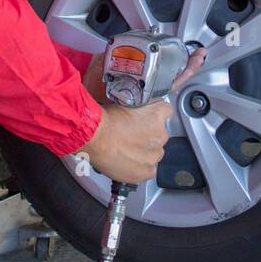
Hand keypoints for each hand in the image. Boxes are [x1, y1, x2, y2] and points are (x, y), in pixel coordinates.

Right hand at [75, 48, 205, 184]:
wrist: (95, 136)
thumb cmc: (105, 117)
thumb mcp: (121, 96)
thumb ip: (132, 96)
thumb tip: (130, 90)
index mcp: (159, 114)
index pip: (165, 111)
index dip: (153, 114)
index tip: (144, 116)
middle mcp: (161, 134)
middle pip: (159, 133)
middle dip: (147, 133)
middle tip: (129, 132)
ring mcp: (154, 155)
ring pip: (153, 151)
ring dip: (143, 149)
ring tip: (125, 147)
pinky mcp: (146, 171)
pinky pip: (147, 168)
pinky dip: (138, 166)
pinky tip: (127, 161)